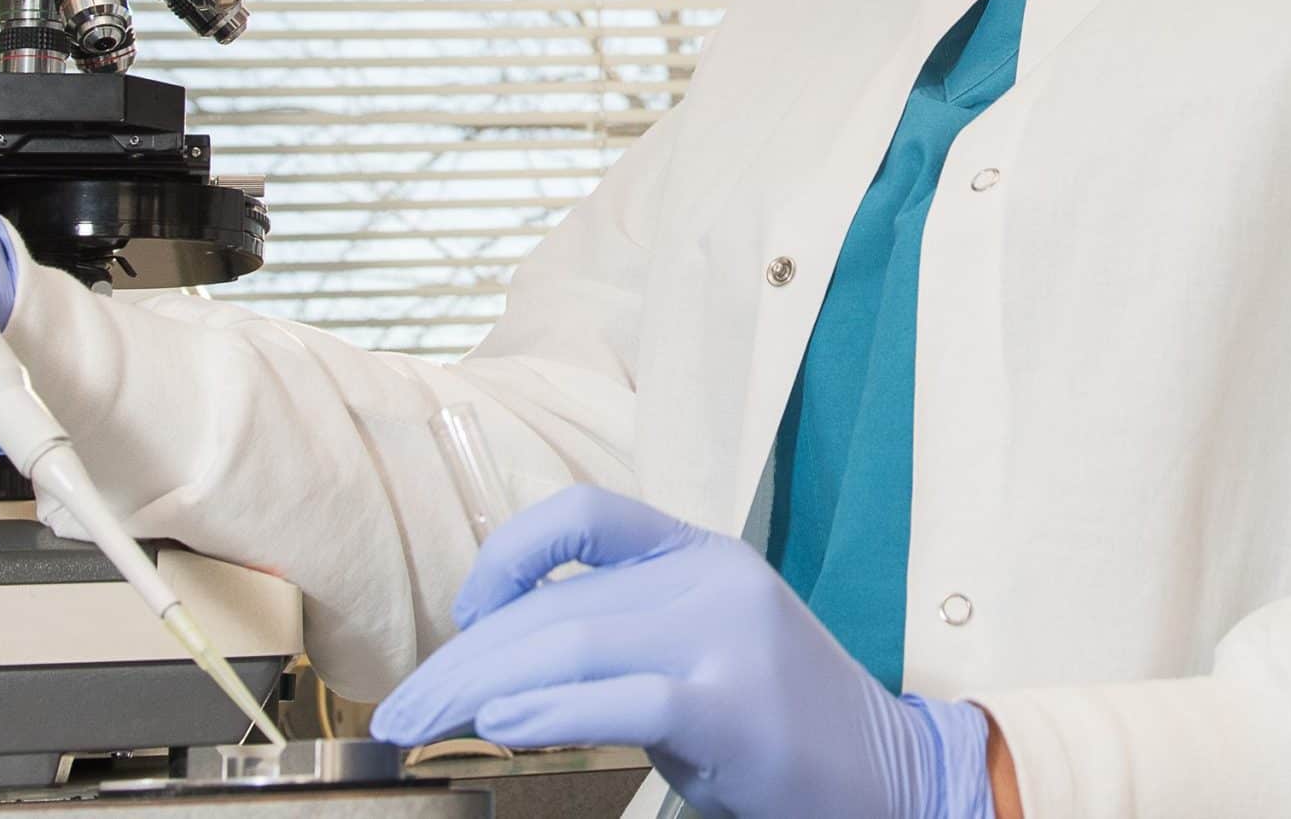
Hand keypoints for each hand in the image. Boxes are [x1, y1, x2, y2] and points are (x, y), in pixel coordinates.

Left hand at [371, 486, 993, 818]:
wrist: (889, 778)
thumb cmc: (777, 727)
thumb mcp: (698, 652)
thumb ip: (620, 636)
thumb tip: (499, 669)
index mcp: (699, 555)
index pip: (586, 512)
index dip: (510, 551)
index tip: (467, 613)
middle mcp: (711, 581)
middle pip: (557, 603)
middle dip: (464, 660)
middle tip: (400, 711)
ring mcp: (726, 639)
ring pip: (573, 644)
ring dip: (479, 692)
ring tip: (421, 726)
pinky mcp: (733, 706)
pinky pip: (624, 700)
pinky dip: (553, 714)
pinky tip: (502, 732)